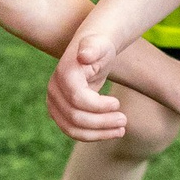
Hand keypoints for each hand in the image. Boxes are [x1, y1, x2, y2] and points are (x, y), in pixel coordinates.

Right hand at [47, 28, 126, 142]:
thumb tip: (84, 56)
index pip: (78, 100)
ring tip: (121, 130)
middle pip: (76, 118)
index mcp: (64, 74)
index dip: (99, 106)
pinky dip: (94, 135)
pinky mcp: (59, 113)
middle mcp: (54, 90)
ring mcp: (54, 103)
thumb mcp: (100, 44)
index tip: (118, 103)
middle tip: (125, 120)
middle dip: (102, 122)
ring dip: (99, 134)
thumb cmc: (99, 47)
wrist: (91, 51)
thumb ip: (92, 47)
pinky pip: (74, 131)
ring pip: (73, 129)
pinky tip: (112, 132)